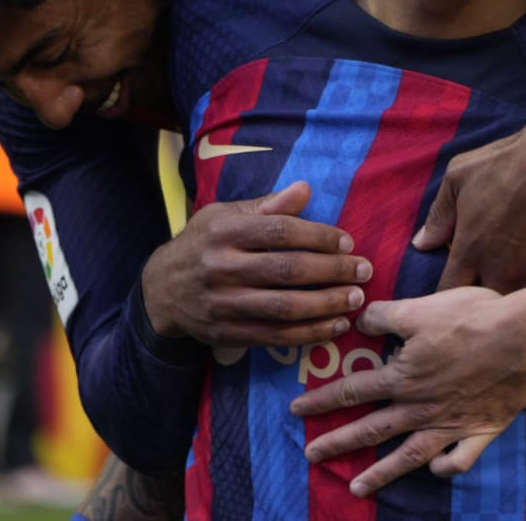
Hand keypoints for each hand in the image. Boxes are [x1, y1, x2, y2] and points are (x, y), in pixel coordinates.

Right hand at [140, 180, 372, 346]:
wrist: (162, 290)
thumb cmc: (203, 243)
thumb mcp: (225, 216)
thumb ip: (266, 206)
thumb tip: (305, 189)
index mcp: (223, 232)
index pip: (279, 231)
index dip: (318, 236)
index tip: (347, 242)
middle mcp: (221, 267)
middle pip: (286, 270)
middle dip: (331, 271)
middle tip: (363, 271)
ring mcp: (224, 304)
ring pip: (284, 307)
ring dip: (326, 305)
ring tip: (355, 299)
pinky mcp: (229, 333)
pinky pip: (275, 336)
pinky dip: (309, 333)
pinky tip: (334, 326)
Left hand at [289, 287, 525, 493]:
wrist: (524, 336)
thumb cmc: (471, 317)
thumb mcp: (419, 307)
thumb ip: (385, 316)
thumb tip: (359, 319)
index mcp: (403, 376)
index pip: (353, 390)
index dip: (322, 400)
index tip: (296, 410)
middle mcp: (421, 406)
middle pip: (372, 429)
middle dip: (337, 443)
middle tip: (310, 455)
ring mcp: (451, 423)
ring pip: (409, 455)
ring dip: (380, 473)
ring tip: (355, 489)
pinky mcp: (482, 428)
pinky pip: (462, 458)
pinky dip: (448, 467)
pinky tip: (437, 471)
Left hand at [413, 110, 525, 291]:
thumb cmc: (506, 163)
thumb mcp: (459, 178)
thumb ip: (438, 216)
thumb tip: (420, 243)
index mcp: (469, 251)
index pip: (446, 294)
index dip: (445, 300)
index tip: (449, 295)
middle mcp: (499, 271)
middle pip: (481, 311)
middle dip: (477, 308)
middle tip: (479, 297)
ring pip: (515, 308)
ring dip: (509, 305)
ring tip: (509, 297)